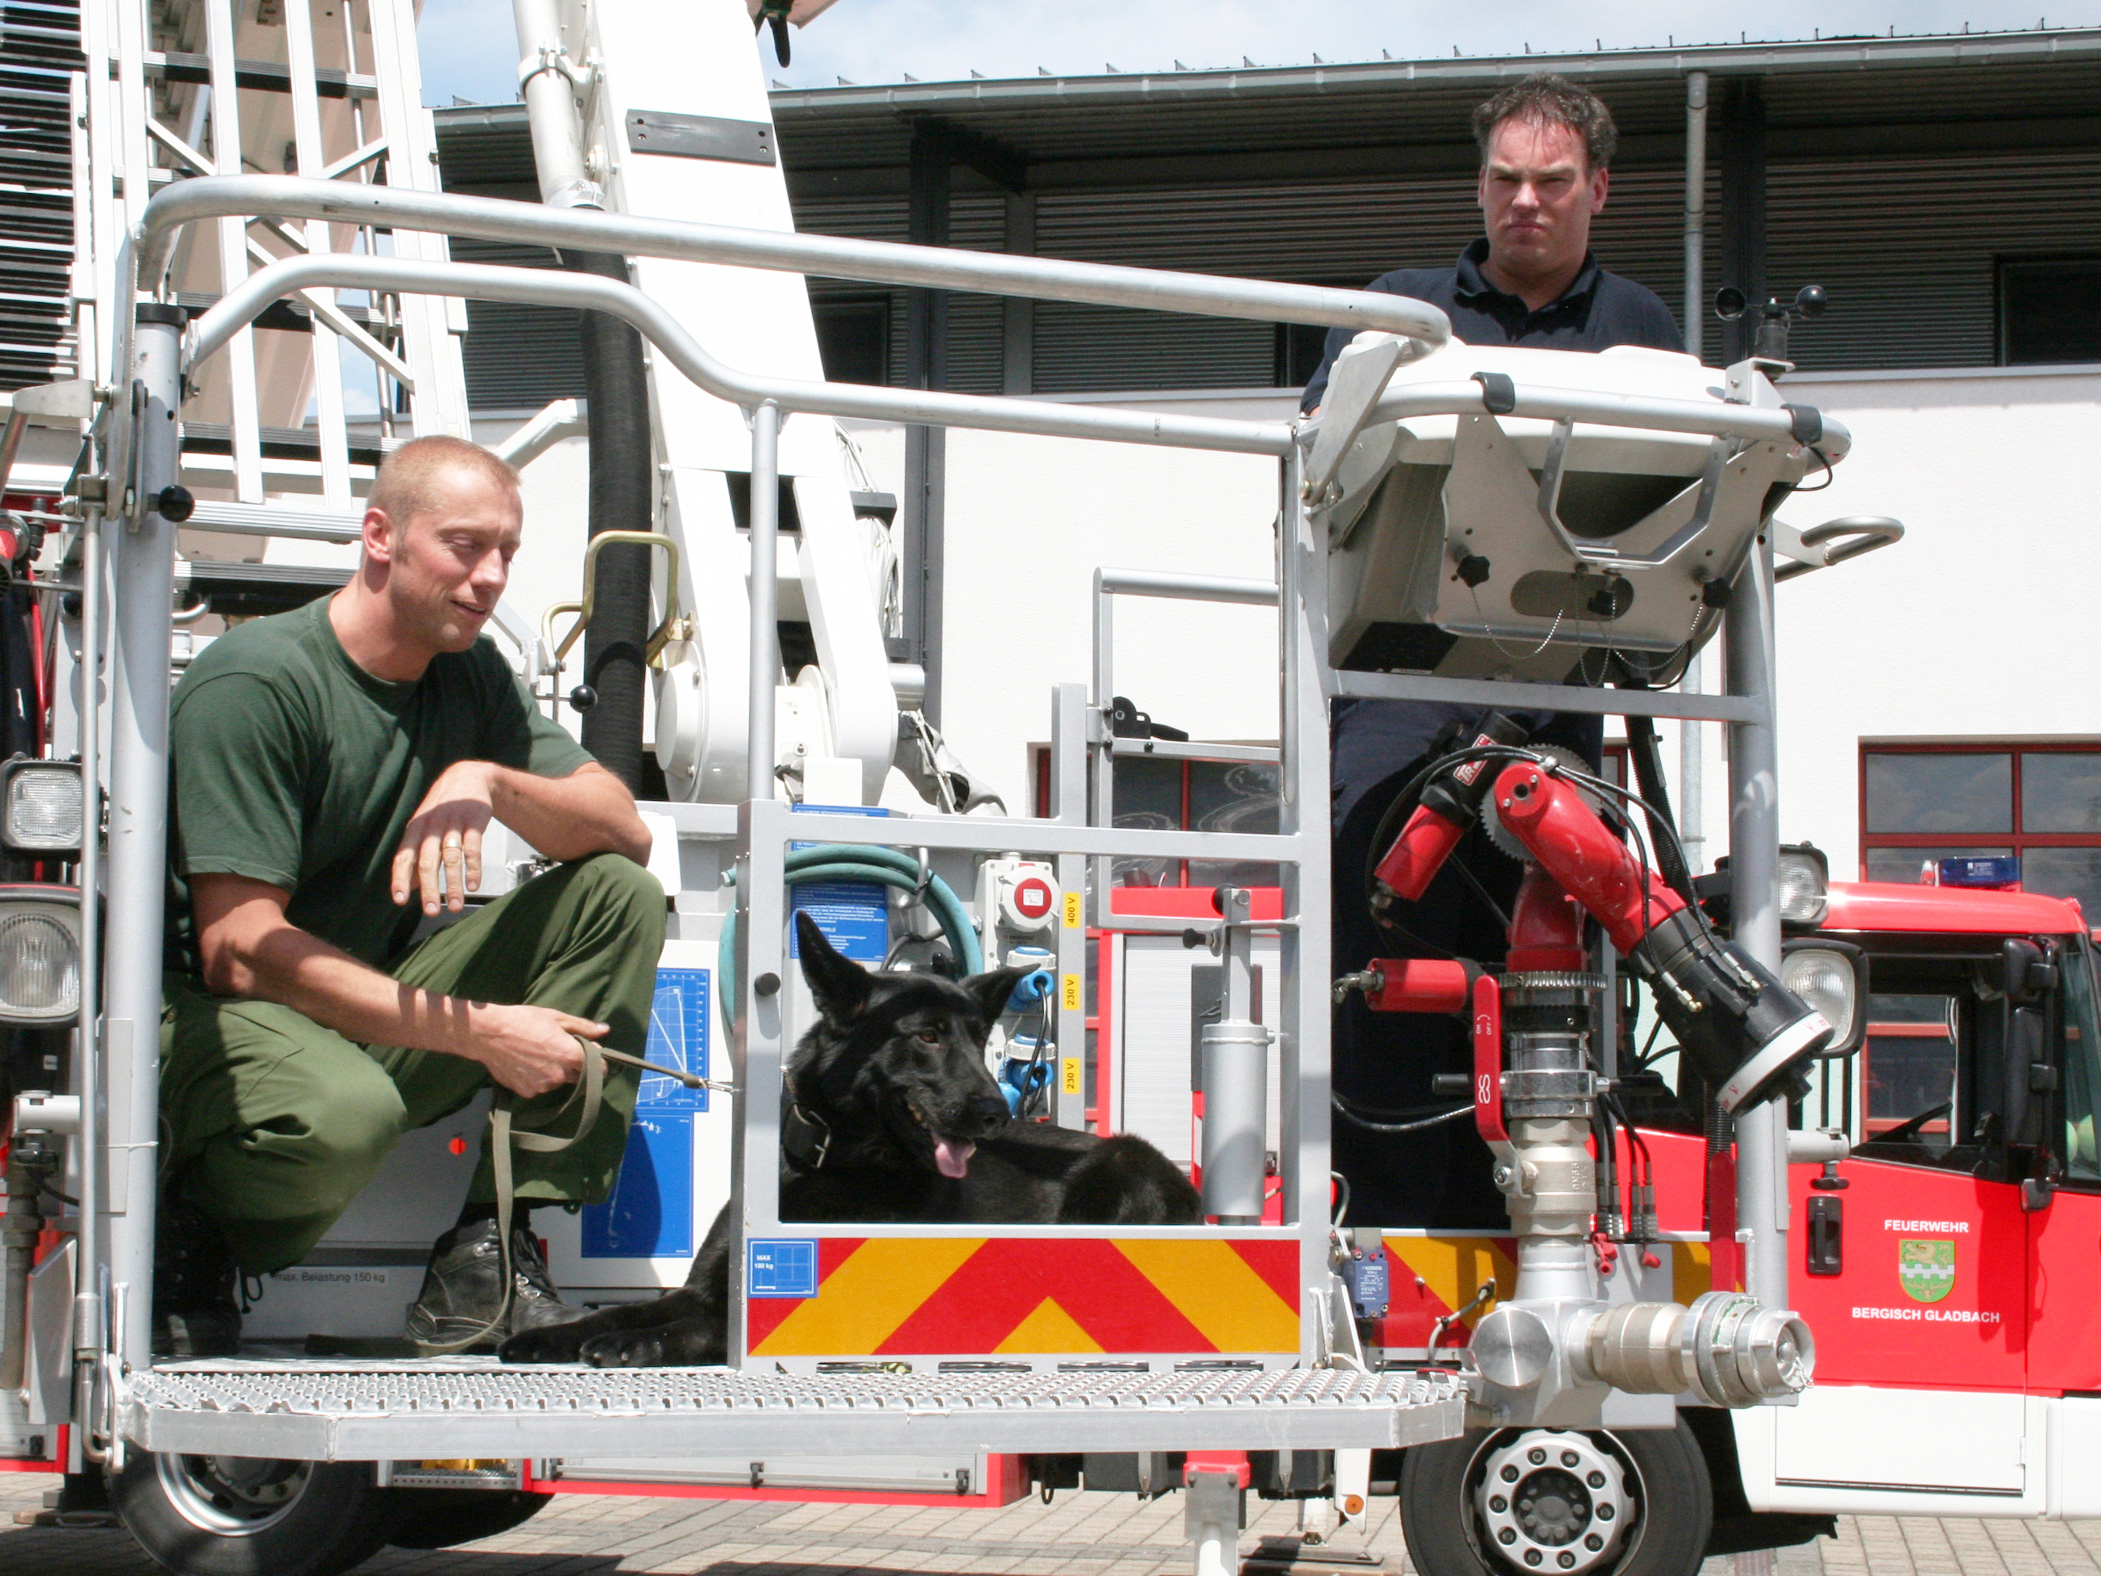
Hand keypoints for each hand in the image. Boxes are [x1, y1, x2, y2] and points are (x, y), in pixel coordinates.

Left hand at [394, 760, 497, 914]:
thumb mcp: (424, 829)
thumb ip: (416, 857)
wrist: (468, 777)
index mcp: (415, 829)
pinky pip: (473, 848)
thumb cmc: (443, 810)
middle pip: (427, 861)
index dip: (401, 878)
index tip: (400, 901)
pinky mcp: (475, 822)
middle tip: (430, 911)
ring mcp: (454, 823)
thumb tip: (408, 888)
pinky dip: (473, 868)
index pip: (404, 857)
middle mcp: (431, 826)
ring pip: (451, 858)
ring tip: (455, 906)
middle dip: (429, 888)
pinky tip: (473, 885)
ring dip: (453, 884)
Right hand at [472, 1004, 607, 1098]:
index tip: (591, 1055)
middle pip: (579, 1077)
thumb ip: (584, 1027)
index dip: (598, 1062)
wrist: (488, 1034)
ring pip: (558, 1082)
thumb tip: (605, 1030)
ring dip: (556, 1072)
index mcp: (571, 1056)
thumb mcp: (556, 1018)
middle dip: (576, 1066)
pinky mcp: (526, 1092)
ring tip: (539, 1054)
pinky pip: (539, 1087)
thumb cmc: (523, 1020)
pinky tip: (526, 1063)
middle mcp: (559, 1075)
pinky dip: (537, 1078)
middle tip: (560, 1050)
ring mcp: (542, 1086)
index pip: (600, 1069)